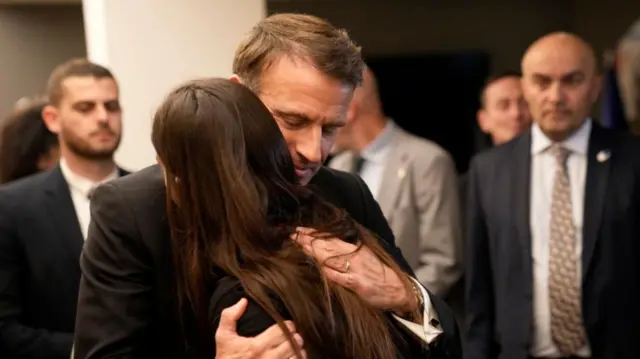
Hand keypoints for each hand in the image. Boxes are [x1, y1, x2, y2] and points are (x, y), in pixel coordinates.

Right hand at [215, 298, 306, 358]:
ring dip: (298, 349)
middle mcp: (269, 358)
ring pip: (297, 356)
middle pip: (293, 343)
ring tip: (294, 346)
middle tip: (292, 335)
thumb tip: (243, 301)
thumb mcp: (223, 337)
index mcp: (257, 346)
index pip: (283, 330)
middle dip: (295, 337)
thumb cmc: (226, 358)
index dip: (288, 325)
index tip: (287, 325)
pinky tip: (292, 357)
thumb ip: (229, 317)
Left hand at [291, 227, 413, 313]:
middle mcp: (354, 256)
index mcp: (354, 249)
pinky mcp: (358, 283)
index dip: (313, 234)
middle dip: (309, 240)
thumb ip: (345, 254)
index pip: (330, 239)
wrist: (398, 289)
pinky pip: (342, 277)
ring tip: (300, 245)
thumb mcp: (363, 259)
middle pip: (328, 246)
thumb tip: (325, 247)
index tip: (299, 230)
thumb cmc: (378, 275)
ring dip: (315, 252)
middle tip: (292, 234)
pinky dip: (331, 272)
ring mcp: (356, 269)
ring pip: (332, 258)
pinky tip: (321, 269)